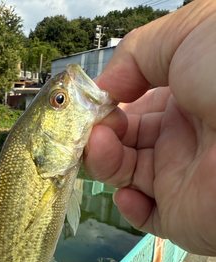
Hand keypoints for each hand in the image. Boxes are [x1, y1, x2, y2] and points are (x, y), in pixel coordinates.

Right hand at [84, 0, 215, 255]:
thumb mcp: (187, 35)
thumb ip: (137, 53)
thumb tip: (104, 87)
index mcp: (187, 95)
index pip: (135, 103)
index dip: (107, 102)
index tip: (84, 102)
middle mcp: (183, 136)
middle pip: (124, 138)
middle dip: (98, 131)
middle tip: (86, 128)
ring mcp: (181, 177)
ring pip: (126, 174)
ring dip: (103, 161)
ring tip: (97, 148)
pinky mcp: (182, 216)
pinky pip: (145, 216)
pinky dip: (128, 206)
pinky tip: (128, 192)